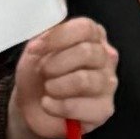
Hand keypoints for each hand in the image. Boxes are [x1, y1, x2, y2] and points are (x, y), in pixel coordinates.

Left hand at [8, 14, 119, 138]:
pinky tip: (48, 104)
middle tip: (43, 72)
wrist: (31, 104)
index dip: (57, 38)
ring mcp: (108, 84)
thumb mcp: (36, 48)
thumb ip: (45, 34)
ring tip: (47, 89)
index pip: (85, 28)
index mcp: (93, 36)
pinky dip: (58, 106)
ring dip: (57, 86)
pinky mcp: (104, 109)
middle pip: (87, 53)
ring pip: (84, 80)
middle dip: (56, 64)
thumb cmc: (38, 73)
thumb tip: (49, 31)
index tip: (35, 48)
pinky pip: (82, 106)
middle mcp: (105, 57)